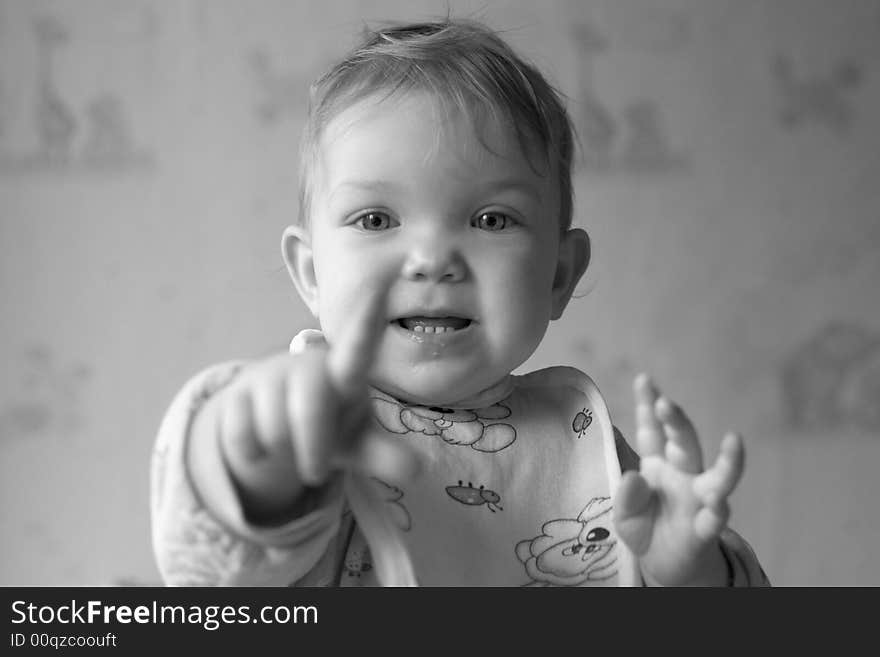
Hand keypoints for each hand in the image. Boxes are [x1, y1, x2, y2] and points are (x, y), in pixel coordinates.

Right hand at [192, 276, 415, 523]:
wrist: (274, 426)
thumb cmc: (328, 426)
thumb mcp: (357, 445)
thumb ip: (383, 456)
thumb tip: (415, 472)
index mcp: (344, 374)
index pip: (358, 347)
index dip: (366, 321)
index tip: (378, 286)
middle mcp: (308, 367)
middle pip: (309, 407)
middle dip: (313, 447)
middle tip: (316, 473)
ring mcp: (271, 377)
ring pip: (272, 427)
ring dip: (281, 451)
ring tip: (289, 445)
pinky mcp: (237, 392)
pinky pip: (241, 434)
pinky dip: (253, 453)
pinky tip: (261, 442)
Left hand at [613, 374, 744, 585]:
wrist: (666, 565)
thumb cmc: (646, 527)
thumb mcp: (625, 513)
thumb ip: (627, 497)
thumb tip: (633, 478)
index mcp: (658, 463)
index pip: (653, 430)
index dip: (649, 405)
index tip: (644, 380)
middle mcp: (683, 475)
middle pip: (684, 442)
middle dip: (676, 420)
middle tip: (664, 402)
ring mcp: (698, 500)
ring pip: (718, 476)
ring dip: (727, 460)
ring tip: (734, 440)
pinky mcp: (704, 529)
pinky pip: (716, 519)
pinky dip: (718, 512)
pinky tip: (718, 504)